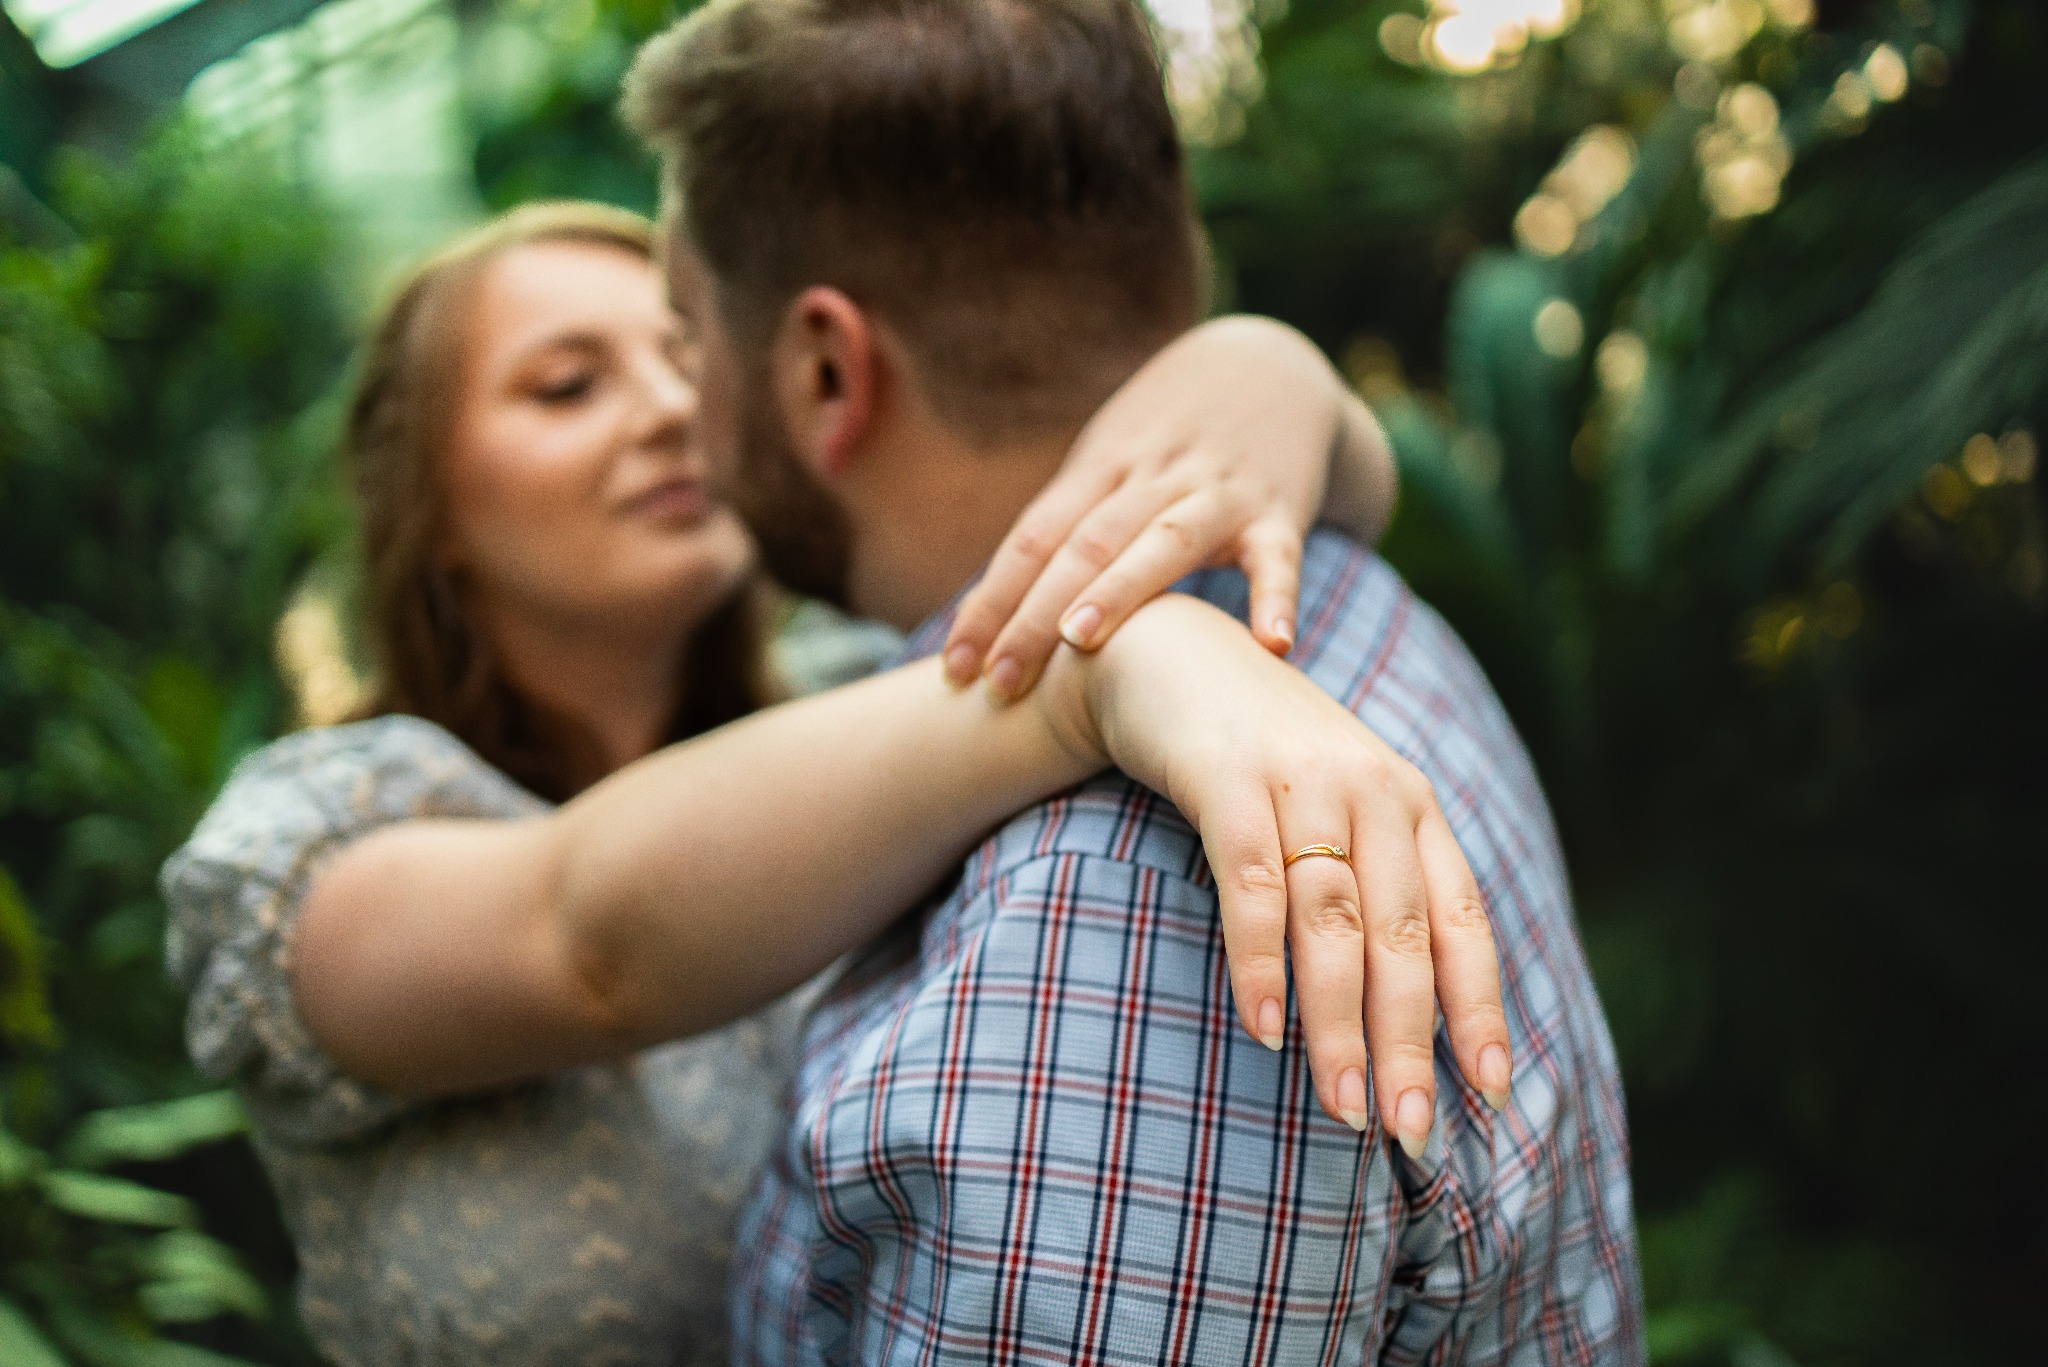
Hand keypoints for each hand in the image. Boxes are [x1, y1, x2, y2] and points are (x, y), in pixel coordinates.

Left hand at [945, 316, 1356, 699]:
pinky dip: (1275, 596)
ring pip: (1164, 540)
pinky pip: (1277, 556)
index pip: (1033, 539)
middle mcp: (1152, 476)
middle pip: (1084, 546)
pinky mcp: (1279, 509)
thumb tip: (987, 613)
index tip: (956, 667)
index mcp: (1099, 469)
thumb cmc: (1168, 434)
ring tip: (1082, 641)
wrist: (1272, 363)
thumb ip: (1061, 529)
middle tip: (1000, 682)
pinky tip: (1273, 643)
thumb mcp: (1107, 462)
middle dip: (1035, 617)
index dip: (992, 602)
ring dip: (1122, 589)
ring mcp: (1216, 491)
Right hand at [1047, 594, 1512, 1153]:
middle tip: (1408, 1129)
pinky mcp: (1228, 775)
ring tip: (1343, 1104)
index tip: (1492, 1093)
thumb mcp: (1333, 808)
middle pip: (1402, 934)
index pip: (1462, 920)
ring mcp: (1302, 777)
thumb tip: (1401, 1012)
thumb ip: (1370, 883)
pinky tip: (1266, 1026)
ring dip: (1339, 1020)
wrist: (1168, 653)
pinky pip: (1252, 882)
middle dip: (1410, 1039)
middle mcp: (1373, 788)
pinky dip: (1261, 959)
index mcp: (1411, 805)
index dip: (1480, 1008)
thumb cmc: (1257, 756)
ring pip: (1334, 918)